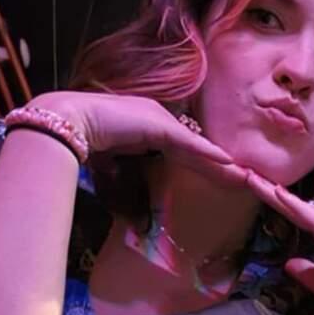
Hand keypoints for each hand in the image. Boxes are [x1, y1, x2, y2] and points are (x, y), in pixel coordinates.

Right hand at [23, 91, 249, 184]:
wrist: (69, 121)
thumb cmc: (84, 138)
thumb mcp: (113, 154)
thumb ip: (128, 164)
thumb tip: (135, 194)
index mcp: (150, 127)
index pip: (183, 150)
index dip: (203, 164)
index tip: (222, 177)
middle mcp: (159, 120)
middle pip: (196, 149)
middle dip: (219, 167)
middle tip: (244, 179)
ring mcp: (160, 120)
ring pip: (197, 147)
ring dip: (220, 164)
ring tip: (244, 176)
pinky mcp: (159, 125)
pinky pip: (188, 143)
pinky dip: (206, 153)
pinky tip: (226, 161)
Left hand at [244, 172, 313, 313]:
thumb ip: (307, 271)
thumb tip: (288, 264)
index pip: (300, 214)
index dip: (280, 203)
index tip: (261, 190)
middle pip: (296, 206)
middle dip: (270, 190)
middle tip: (248, 174)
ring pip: (299, 207)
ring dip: (273, 192)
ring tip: (251, 177)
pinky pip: (310, 216)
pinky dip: (293, 205)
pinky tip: (276, 193)